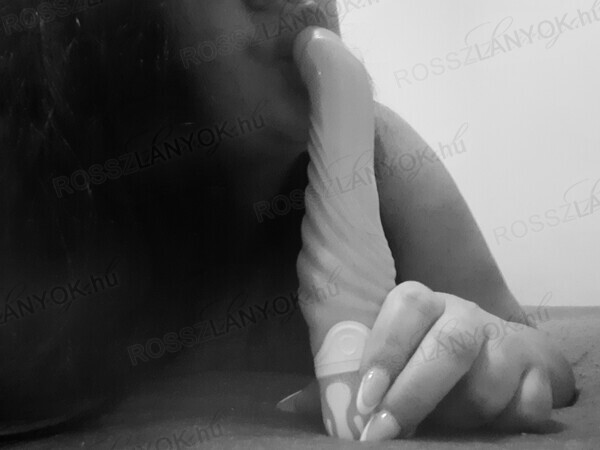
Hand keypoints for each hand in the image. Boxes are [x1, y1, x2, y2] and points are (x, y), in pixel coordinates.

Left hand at [279, 281, 574, 440]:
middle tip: (382, 433)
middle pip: (451, 342)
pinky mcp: (540, 370)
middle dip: (415, 393)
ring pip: (487, 381)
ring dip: (459, 415)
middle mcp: (465, 315)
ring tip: (443, 428)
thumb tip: (286, 408)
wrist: (499, 353)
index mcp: (423, 305)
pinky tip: (493, 425)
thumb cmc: (425, 359)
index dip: (385, 351)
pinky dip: (509, 420)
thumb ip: (343, 381)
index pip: (406, 307)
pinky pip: (528, 402)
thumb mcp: (384, 364)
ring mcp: (505, 340)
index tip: (363, 400)